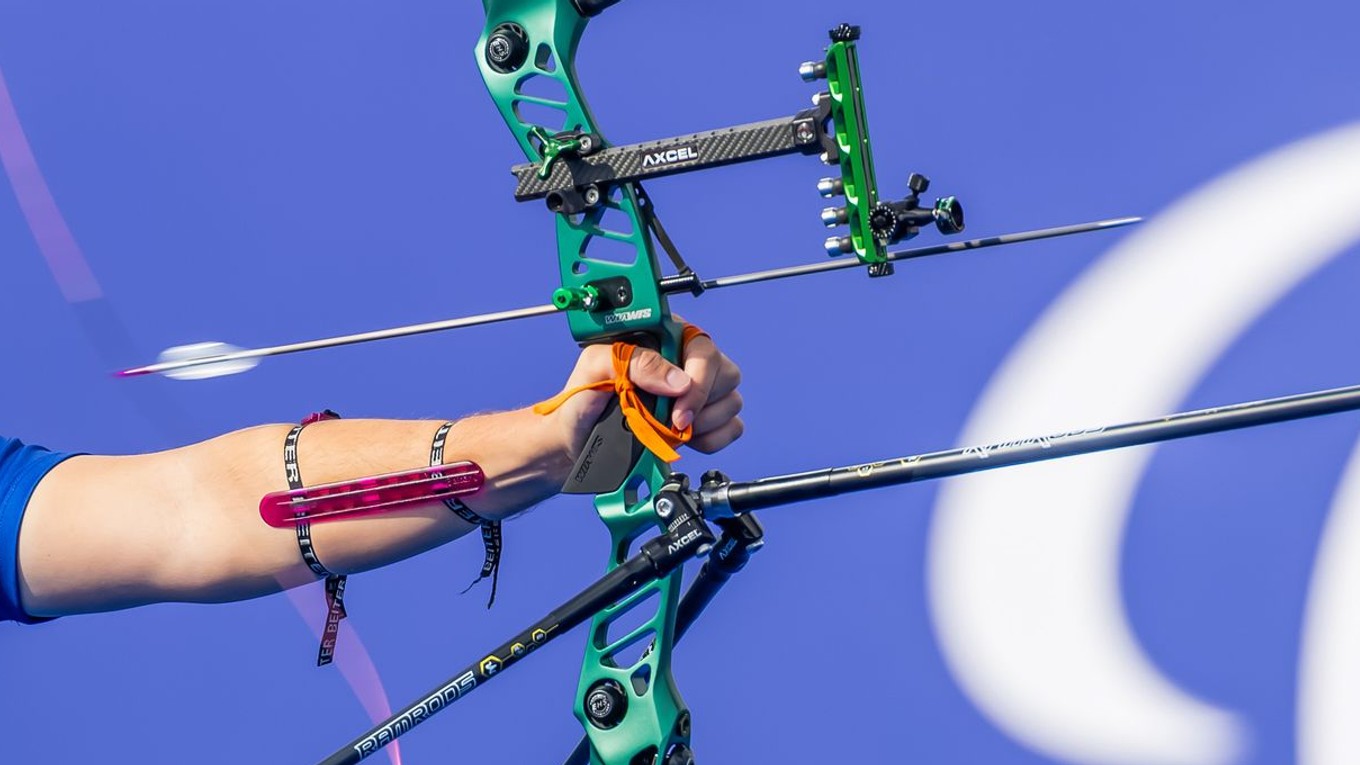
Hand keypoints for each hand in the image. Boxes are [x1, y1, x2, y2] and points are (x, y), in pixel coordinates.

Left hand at [550, 332, 743, 459]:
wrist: (575, 440)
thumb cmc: (581, 399)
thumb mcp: (595, 368)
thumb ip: (635, 362)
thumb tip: (680, 381)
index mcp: (664, 339)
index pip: (703, 349)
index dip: (698, 380)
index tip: (677, 410)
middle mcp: (685, 361)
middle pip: (726, 374)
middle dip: (700, 405)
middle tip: (672, 423)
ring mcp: (697, 392)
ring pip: (732, 402)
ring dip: (705, 423)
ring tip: (672, 431)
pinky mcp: (704, 421)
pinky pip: (733, 426)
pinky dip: (715, 439)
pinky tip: (688, 441)